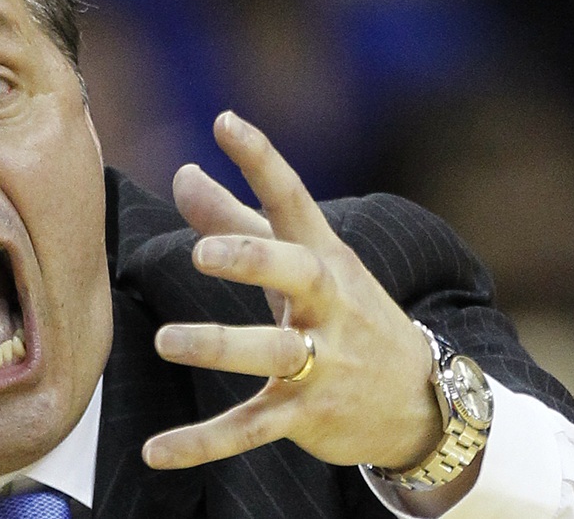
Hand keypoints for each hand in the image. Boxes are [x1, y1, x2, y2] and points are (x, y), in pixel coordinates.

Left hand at [142, 111, 442, 470]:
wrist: (419, 400)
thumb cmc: (343, 312)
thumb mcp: (301, 261)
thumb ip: (236, 218)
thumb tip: (182, 172)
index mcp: (323, 257)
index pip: (293, 199)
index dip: (261, 160)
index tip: (224, 122)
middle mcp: (327, 304)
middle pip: (296, 272)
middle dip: (254, 258)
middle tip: (204, 252)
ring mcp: (321, 361)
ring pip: (272, 351)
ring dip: (220, 346)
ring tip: (166, 341)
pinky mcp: (304, 414)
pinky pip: (249, 429)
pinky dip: (201, 443)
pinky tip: (154, 452)